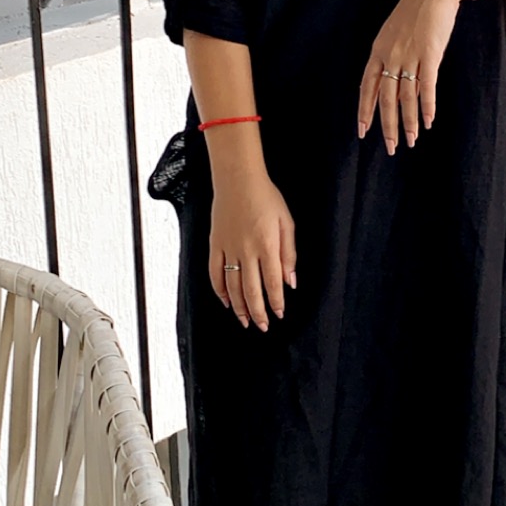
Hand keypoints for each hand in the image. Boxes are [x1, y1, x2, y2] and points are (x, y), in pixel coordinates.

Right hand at [209, 163, 296, 329]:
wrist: (238, 179)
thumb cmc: (266, 198)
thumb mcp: (287, 222)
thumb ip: (289, 254)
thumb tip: (291, 281)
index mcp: (266, 244)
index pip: (272, 282)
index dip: (276, 302)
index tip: (279, 315)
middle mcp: (246, 250)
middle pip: (251, 290)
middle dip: (258, 312)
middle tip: (262, 326)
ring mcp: (228, 248)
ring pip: (232, 286)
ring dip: (239, 307)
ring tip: (245, 321)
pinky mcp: (215, 244)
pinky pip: (214, 272)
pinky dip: (219, 290)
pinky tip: (226, 302)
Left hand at [359, 0, 468, 152]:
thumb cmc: (415, 11)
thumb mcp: (394, 32)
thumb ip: (392, 57)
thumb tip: (394, 82)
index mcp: (378, 51)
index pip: (367, 87)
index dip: (365, 110)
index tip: (363, 131)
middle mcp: (390, 55)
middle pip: (386, 98)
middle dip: (387, 125)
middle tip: (390, 147)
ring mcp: (410, 55)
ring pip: (406, 96)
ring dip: (408, 121)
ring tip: (411, 140)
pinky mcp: (430, 53)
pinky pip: (427, 86)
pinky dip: (427, 106)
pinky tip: (427, 121)